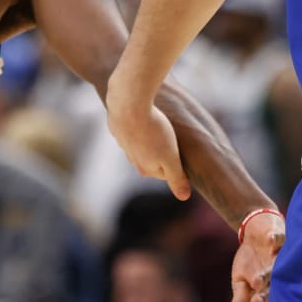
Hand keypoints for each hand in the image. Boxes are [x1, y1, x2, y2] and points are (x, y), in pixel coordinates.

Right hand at [104, 77, 192, 200]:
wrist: (128, 103)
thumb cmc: (153, 131)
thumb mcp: (171, 157)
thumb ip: (177, 178)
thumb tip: (184, 197)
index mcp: (144, 168)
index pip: (166, 172)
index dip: (175, 160)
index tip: (179, 148)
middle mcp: (131, 158)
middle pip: (152, 158)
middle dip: (162, 149)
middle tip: (169, 135)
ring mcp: (122, 142)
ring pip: (141, 143)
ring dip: (149, 136)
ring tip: (156, 124)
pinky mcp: (117, 126)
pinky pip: (131, 128)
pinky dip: (137, 123)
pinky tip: (142, 115)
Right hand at [229, 211, 284, 301]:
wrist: (256, 232)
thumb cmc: (250, 261)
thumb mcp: (240, 282)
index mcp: (270, 288)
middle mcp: (279, 275)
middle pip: (274, 287)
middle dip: (265, 295)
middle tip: (257, 301)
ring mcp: (281, 256)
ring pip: (277, 266)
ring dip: (269, 271)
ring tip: (258, 279)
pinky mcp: (281, 238)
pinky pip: (279, 238)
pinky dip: (274, 240)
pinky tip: (270, 242)